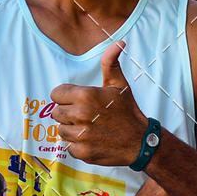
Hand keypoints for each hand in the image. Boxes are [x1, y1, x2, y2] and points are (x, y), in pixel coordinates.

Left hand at [51, 41, 146, 165]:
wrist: (140, 141)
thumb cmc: (127, 111)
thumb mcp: (119, 85)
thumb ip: (111, 63)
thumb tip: (118, 43)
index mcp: (86, 96)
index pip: (56, 94)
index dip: (66, 97)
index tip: (78, 101)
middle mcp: (80, 115)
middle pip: (56, 113)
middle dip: (68, 113)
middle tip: (86, 116)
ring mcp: (81, 135)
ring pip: (61, 130)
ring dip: (72, 129)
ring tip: (90, 128)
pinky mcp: (82, 152)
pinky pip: (68, 147)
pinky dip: (78, 146)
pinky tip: (92, 140)